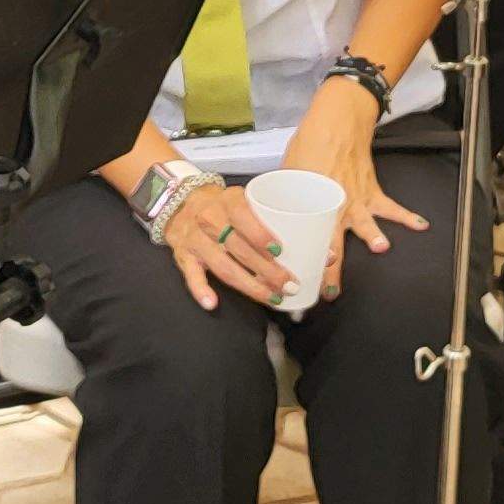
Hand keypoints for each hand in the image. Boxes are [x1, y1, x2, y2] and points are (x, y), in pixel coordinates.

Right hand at [160, 178, 291, 313]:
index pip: (243, 217)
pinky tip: (213, 303)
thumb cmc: (224, 206)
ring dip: (249, 285)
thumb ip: (272, 219)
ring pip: (223, 266)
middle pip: (240, 248)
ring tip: (271, 297)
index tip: (280, 251)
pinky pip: (192, 276)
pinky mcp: (184, 256)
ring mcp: (196, 239)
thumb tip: (321, 249)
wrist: (182, 203)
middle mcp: (210, 219)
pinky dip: (201, 290)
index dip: (260, 235)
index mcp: (229, 201)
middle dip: (267, 270)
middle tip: (288, 285)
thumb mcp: (244, 200)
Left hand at [279, 80, 427, 300]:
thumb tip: (275, 210)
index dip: (302, 261)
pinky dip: (407, 216)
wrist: (336, 121)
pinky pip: (392, 207)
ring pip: (365, 224)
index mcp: (313, 201)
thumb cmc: (309, 143)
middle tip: (330, 292)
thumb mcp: (289, 169)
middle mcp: (335, 204)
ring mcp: (357, 198)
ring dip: (374, 237)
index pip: (306, 239)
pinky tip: (421, 226)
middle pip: (333, 243)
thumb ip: (286, 193)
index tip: (298, 283)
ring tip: (381, 248)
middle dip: (332, 270)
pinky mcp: (372, 190)